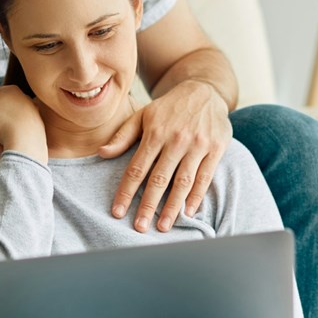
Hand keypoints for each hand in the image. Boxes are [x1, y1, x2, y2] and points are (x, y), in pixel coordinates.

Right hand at [0, 76, 47, 162]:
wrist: (26, 145)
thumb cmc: (3, 122)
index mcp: (12, 90)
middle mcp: (26, 99)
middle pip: (2, 107)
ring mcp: (34, 114)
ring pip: (12, 119)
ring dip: (4, 126)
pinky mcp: (38, 129)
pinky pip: (21, 131)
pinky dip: (14, 135)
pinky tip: (9, 142)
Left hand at [98, 80, 231, 232]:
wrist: (204, 90)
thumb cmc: (168, 108)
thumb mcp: (143, 115)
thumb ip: (123, 136)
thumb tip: (101, 153)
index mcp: (155, 133)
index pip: (137, 168)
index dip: (126, 191)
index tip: (118, 211)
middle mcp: (176, 140)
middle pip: (159, 178)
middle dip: (148, 205)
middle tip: (139, 227)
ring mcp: (197, 145)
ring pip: (183, 181)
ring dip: (172, 206)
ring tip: (163, 226)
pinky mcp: (216, 148)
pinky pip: (205, 176)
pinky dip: (196, 196)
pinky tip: (188, 212)